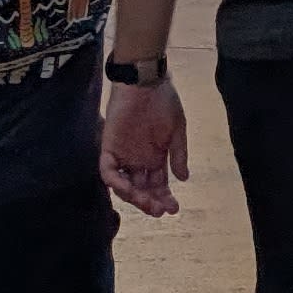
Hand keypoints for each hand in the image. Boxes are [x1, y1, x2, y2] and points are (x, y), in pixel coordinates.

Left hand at [101, 77, 187, 216]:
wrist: (146, 82)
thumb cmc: (164, 102)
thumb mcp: (178, 129)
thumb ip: (178, 154)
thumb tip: (184, 178)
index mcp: (155, 157)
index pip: (158, 185)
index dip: (164, 198)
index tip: (174, 208)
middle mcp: (138, 161)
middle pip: (142, 189)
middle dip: (151, 202)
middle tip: (161, 210)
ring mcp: (123, 156)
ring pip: (124, 185)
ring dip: (135, 197)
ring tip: (148, 202)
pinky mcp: (108, 148)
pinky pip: (108, 171)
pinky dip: (116, 181)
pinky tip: (127, 188)